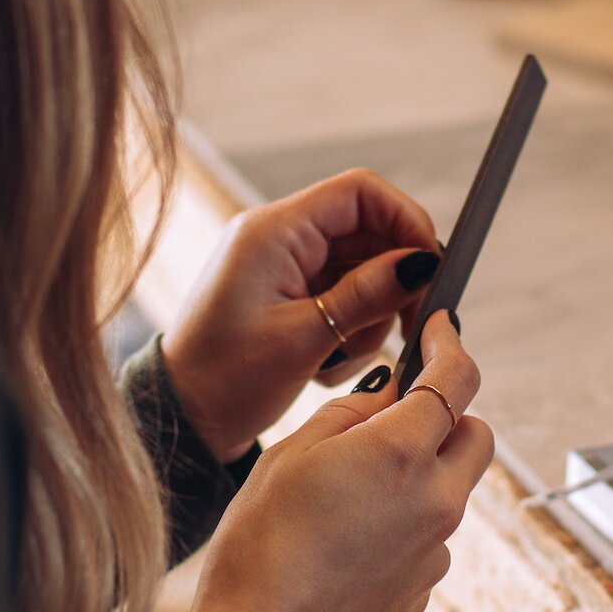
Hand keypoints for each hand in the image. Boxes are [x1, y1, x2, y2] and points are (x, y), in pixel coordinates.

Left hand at [160, 168, 442, 459]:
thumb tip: (422, 263)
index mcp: (274, 231)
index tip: (431, 269)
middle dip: (393, 281)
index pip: (361, 192)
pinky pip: (344, 294)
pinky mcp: (288, 292)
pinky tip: (326, 366)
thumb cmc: (226, 380)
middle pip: (368, 231)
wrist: (182, 418)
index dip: (406, 221)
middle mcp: (279, 237)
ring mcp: (284, 264)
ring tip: (340, 360)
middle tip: (407, 329)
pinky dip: (351, 329)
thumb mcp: (305, 339)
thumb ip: (367, 296)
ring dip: (370, 315)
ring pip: (362, 268)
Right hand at [165, 313, 492, 611]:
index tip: (441, 327)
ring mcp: (437, 550)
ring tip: (354, 487)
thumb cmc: (261, 546)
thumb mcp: (293, 454)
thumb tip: (390, 392)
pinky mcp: (426, 587)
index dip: (451, 343)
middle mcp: (437, 500)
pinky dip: (407, 521)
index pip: (457, 378)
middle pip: (476, 433)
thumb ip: (352, 413)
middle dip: (448, 411)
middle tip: (397, 411)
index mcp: (402, 453)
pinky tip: (350, 538)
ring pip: (455, 486)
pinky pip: (431, 535)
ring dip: (425, 469)